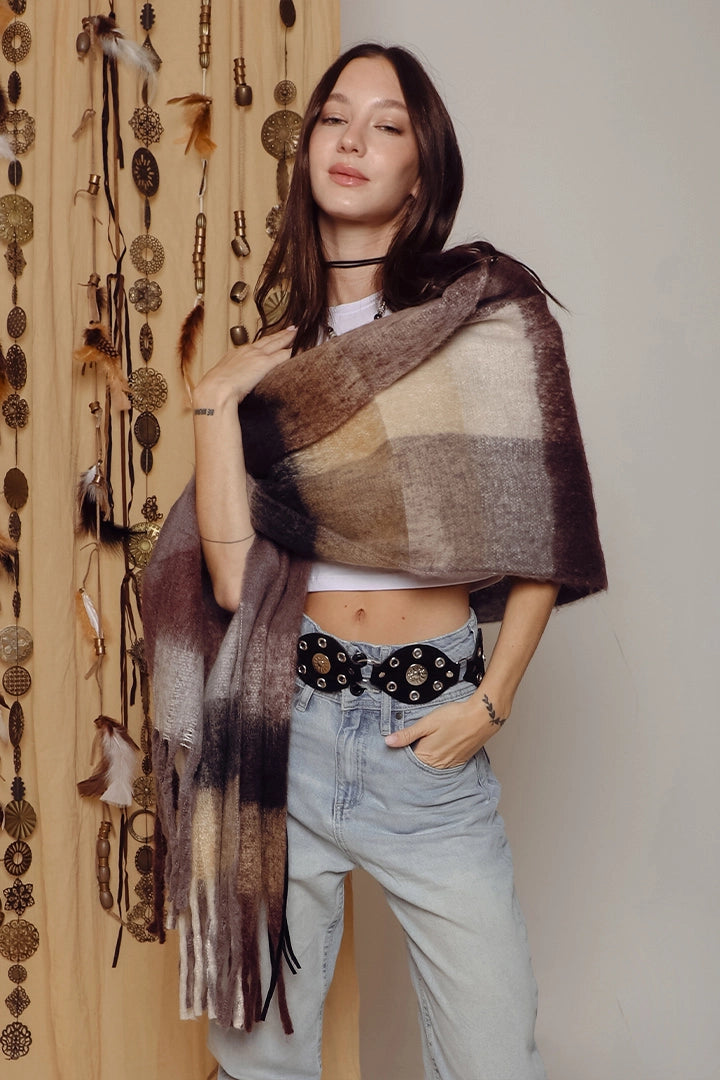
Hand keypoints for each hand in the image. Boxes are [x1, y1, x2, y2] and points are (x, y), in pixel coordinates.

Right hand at [193, 325, 296, 408]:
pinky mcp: (265, 363)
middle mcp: (248, 351)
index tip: (271, 338)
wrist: (215, 389)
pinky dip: (295, 351)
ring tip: (298, 333)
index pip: (255, 345)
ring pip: (277, 343)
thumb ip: (228, 379)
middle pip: (268, 340)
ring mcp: (257, 356)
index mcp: (236, 355)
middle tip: (291, 329)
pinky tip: (303, 349)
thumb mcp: (219, 380)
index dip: (265, 341)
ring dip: (288, 338)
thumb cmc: (214, 389)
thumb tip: (229, 385)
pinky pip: (285, 354)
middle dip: (280, 334)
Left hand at [384, 687, 509, 768]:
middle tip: (413, 744)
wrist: (482, 717)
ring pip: (433, 765)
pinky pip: (445, 763)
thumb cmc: (456, 717)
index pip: (408, 762)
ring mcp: (450, 763)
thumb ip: (408, 734)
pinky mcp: (460, 760)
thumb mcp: (427, 722)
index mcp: (427, 755)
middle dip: (414, 757)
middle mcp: (438, 764)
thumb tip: (388, 742)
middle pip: (420, 765)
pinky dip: (440, 758)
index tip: (397, 748)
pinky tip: (441, 746)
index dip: (402, 754)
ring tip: (428, 744)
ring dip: (428, 758)